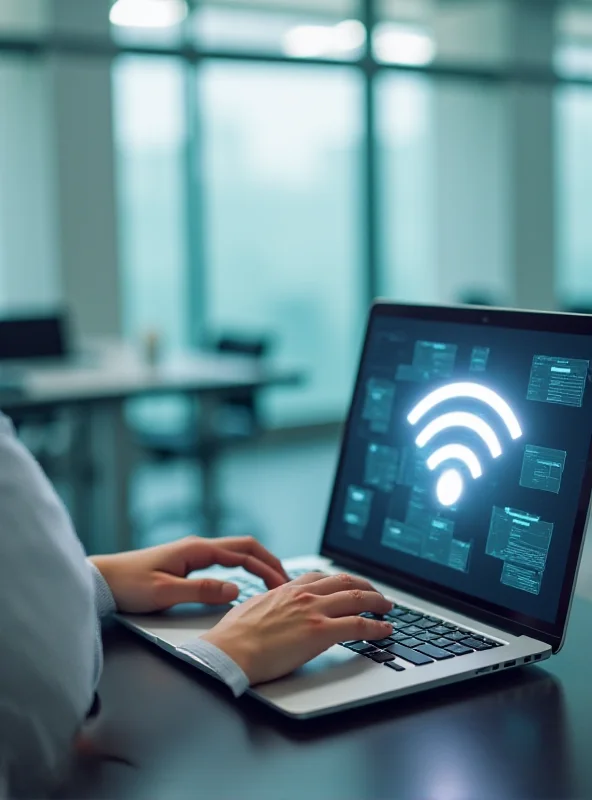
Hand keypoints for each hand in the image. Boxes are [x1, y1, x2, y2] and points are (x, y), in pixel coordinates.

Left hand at [90, 536, 288, 612]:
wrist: (104, 580)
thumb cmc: (129, 585)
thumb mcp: (165, 593)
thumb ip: (201, 591)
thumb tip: (235, 590)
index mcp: (196, 550)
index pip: (243, 552)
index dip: (266, 567)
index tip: (282, 584)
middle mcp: (198, 547)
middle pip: (244, 547)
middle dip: (269, 561)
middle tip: (287, 581)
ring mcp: (193, 553)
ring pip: (236, 552)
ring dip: (258, 563)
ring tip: (274, 581)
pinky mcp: (188, 563)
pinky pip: (224, 561)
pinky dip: (243, 567)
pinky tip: (248, 580)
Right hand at [202, 572, 392, 684]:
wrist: (230, 650)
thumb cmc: (234, 636)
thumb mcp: (253, 608)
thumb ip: (270, 605)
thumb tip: (272, 610)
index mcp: (287, 589)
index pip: (323, 577)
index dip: (342, 581)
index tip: (351, 586)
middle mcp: (304, 594)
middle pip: (346, 582)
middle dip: (367, 587)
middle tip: (378, 595)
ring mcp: (314, 611)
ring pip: (358, 597)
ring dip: (378, 602)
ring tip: (388, 608)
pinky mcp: (320, 632)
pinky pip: (358, 624)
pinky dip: (377, 626)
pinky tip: (385, 629)